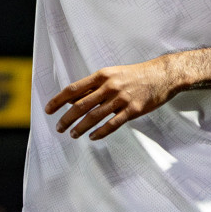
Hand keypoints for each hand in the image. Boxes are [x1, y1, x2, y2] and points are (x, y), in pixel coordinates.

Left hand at [46, 59, 180, 139]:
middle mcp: (109, 86)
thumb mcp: (111, 74)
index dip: (58, 100)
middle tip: (59, 128)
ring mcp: (121, 98)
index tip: (49, 110)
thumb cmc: (134, 75)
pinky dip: (100, 132)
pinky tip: (92, 137)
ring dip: (80, 127)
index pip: (73, 89)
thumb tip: (71, 98)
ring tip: (72, 135)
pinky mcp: (133, 109)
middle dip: (67, 118)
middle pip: (81, 105)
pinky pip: (113, 124)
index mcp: (101, 76)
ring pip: (94, 116)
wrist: (161, 75)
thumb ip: (92, 86)